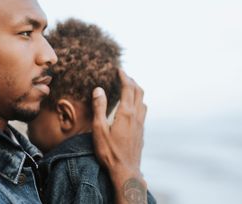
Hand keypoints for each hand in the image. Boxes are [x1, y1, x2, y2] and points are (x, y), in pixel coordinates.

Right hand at [92, 69, 146, 202]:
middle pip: (138, 92)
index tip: (119, 69)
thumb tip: (99, 89)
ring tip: (129, 88)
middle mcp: (136, 116)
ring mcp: (141, 124)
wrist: (126, 171)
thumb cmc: (109, 152)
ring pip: (143, 101)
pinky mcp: (141, 132)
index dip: (124, 77)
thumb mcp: (99, 129)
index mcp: (125, 113)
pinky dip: (138, 102)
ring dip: (137, 91)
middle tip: (124, 75)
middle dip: (131, 81)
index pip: (127, 88)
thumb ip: (99, 108)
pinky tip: (132, 108)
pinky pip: (143, 111)